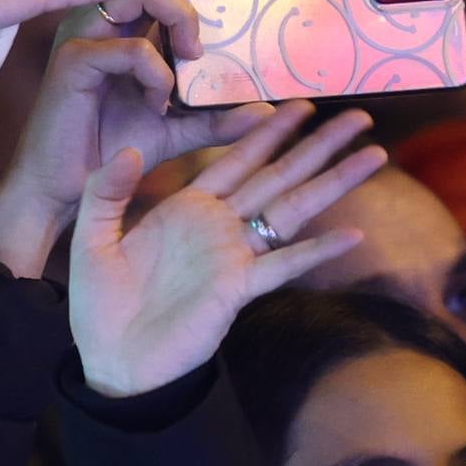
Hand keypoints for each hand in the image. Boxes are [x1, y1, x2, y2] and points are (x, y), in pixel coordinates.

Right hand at [0, 0, 267, 273]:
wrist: (72, 191)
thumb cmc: (114, 152)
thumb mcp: (178, 130)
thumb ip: (218, 118)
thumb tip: (269, 112)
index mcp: (121, 24)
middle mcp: (100, 19)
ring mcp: (83, 35)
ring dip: (179, 14)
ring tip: (194, 53)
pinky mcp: (74, 61)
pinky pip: (132, 49)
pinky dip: (158, 75)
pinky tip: (157, 104)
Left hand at [68, 105, 383, 398]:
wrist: (111, 361)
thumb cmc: (100, 304)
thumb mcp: (92, 238)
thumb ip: (107, 192)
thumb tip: (129, 148)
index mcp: (186, 208)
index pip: (235, 159)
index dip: (267, 131)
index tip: (300, 104)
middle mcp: (218, 226)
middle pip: (277, 175)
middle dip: (317, 145)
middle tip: (357, 115)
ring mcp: (233, 256)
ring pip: (292, 210)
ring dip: (331, 182)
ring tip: (373, 155)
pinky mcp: (238, 289)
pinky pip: (283, 265)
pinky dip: (317, 250)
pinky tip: (351, 234)